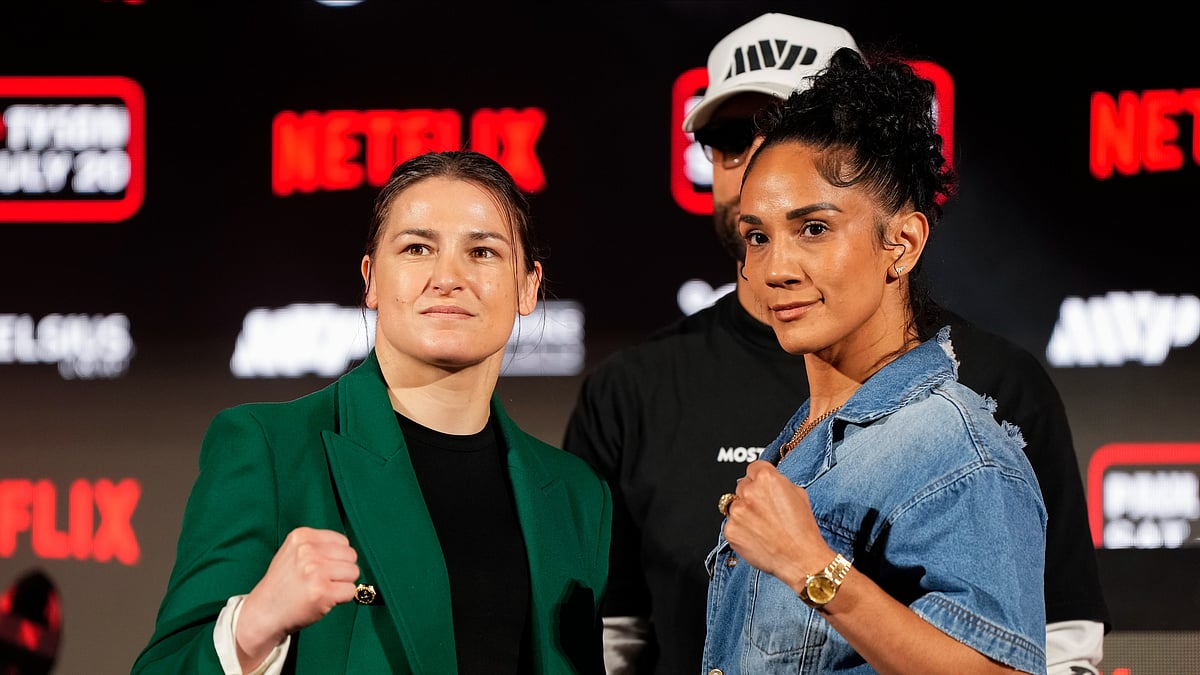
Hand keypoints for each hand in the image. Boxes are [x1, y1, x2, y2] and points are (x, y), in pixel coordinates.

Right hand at [235, 527, 359, 666]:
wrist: (264, 612)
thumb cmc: (283, 584)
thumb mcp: (294, 552)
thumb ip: (319, 546)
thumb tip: (349, 551)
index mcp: (302, 536)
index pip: (343, 541)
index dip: (337, 557)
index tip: (321, 568)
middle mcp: (308, 551)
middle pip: (351, 556)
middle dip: (342, 570)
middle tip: (322, 581)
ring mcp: (315, 571)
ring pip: (354, 572)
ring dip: (343, 584)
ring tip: (322, 589)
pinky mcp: (322, 592)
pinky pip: (351, 591)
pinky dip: (342, 598)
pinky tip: (323, 600)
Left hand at [722, 460, 832, 587]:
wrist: (801, 559)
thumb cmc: (803, 529)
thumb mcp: (799, 494)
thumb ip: (779, 482)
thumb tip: (769, 481)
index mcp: (766, 478)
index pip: (754, 468)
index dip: (761, 479)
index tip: (763, 487)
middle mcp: (749, 492)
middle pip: (743, 486)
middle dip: (752, 496)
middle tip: (766, 511)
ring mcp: (737, 512)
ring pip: (735, 505)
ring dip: (745, 513)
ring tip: (763, 526)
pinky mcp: (731, 530)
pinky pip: (732, 525)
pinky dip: (741, 530)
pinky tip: (757, 537)